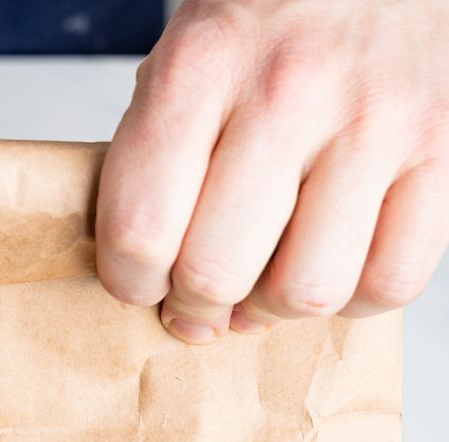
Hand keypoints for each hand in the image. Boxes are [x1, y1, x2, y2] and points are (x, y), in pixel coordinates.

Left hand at [96, 0, 448, 342]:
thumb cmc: (263, 25)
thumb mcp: (180, 65)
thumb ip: (153, 165)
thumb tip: (155, 286)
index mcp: (201, 67)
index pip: (139, 229)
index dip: (128, 283)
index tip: (138, 282)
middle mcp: (289, 91)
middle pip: (216, 271)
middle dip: (195, 306)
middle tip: (198, 296)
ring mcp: (375, 122)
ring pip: (305, 290)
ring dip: (273, 309)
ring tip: (264, 279)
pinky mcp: (443, 148)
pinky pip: (392, 281)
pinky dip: (353, 300)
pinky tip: (329, 266)